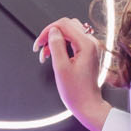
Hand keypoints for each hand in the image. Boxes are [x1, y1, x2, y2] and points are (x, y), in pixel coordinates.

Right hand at [32, 16, 109, 130]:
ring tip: (45, 55)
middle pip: (67, 25)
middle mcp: (91, 43)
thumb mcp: (61, 68)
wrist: (88, 105)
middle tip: (40, 47)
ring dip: (55, 40)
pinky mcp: (88, 53)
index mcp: (86, 45)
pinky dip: (61, 45)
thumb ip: (56, 46)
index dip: (48, 31)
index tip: (39, 43)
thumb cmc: (77, 92)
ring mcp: (91, 47)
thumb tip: (53, 31)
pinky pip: (73, 41)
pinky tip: (53, 56)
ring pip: (69, 32)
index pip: (64, 24)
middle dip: (51, 34)